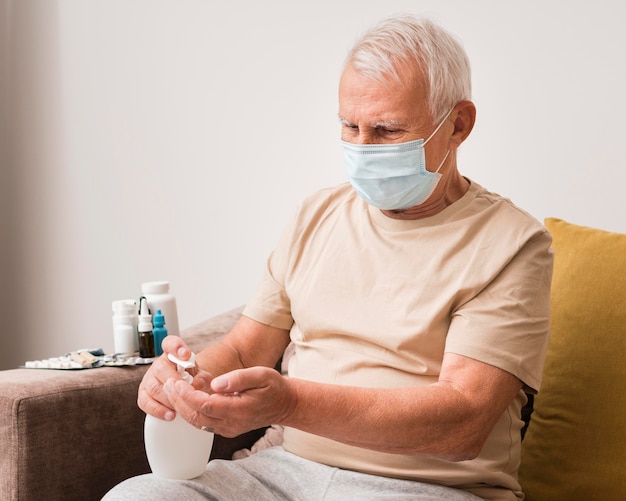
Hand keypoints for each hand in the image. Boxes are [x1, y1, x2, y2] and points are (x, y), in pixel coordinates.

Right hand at [137, 335, 197, 419]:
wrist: (184, 389)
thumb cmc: (192, 379)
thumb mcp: (201, 375)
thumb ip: (202, 377)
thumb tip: (197, 383)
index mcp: (172, 354)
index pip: (170, 343)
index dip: (176, 347)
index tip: (186, 354)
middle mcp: (158, 364)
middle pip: (161, 369)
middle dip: (175, 383)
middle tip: (187, 393)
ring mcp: (149, 379)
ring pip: (154, 388)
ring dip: (168, 399)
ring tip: (181, 407)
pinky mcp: (143, 394)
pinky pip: (145, 402)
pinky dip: (158, 410)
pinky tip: (171, 415)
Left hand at [163, 366, 293, 436]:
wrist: (284, 405)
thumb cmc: (273, 386)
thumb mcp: (261, 374)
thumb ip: (238, 378)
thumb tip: (215, 383)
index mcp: (240, 409)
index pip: (206, 405)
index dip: (188, 395)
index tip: (176, 383)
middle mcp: (232, 423)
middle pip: (196, 416)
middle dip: (179, 401)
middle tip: (168, 384)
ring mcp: (228, 429)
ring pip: (197, 422)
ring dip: (182, 407)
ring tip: (173, 389)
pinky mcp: (226, 429)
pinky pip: (203, 422)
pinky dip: (191, 410)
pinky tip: (187, 396)